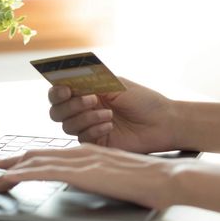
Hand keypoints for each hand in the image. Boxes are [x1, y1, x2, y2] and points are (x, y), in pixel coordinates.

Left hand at [0, 144, 219, 212]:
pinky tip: (10, 178)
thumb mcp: (122, 175)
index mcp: (95, 153)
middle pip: (43, 154)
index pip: (57, 154)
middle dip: (18, 160)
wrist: (167, 177)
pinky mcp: (84, 172)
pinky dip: (24, 174)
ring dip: (14, 168)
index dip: (35, 157)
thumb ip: (105, 176)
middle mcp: (85, 153)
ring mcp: (84, 161)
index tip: (19, 163)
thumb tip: (96, 183)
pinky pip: (46, 172)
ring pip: (40, 161)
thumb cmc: (152, 180)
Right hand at [48, 78, 177, 152]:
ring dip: (86, 117)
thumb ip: (90, 81)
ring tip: (108, 114)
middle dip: (70, 105)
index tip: (66, 90)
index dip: (57, 92)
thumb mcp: (116, 84)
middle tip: (91, 100)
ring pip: (67, 126)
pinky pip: (82, 138)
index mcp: (87, 92)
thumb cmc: (143, 100)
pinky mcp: (97, 143)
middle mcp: (85, 110)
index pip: (59, 93)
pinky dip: (93, 130)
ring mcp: (90, 127)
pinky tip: (110, 125)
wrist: (162, 122)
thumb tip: (68, 77)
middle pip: (57, 112)